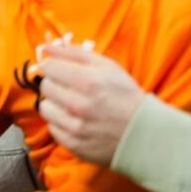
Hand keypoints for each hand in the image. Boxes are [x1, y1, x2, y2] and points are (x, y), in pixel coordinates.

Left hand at [37, 43, 144, 165]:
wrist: (146, 133)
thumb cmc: (125, 95)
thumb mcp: (107, 66)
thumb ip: (73, 53)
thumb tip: (45, 47)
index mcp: (88, 81)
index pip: (48, 66)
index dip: (54, 65)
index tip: (61, 69)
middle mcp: (79, 105)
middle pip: (45, 86)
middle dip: (55, 83)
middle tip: (71, 87)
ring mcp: (75, 127)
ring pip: (45, 107)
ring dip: (55, 103)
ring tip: (72, 104)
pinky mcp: (74, 144)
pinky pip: (52, 127)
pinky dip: (61, 122)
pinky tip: (76, 120)